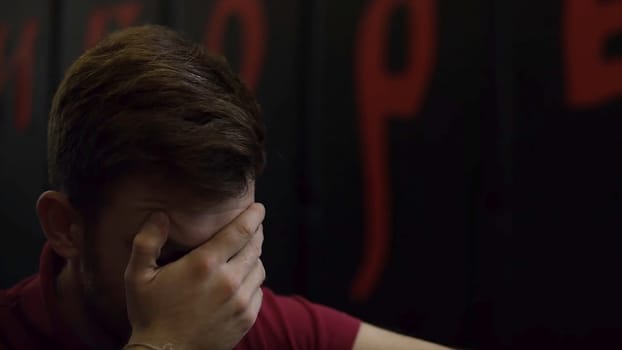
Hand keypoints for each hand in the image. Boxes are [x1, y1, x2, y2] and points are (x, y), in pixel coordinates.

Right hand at [124, 203, 265, 349]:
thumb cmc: (150, 314)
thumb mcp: (137, 276)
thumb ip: (147, 242)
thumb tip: (160, 215)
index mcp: (204, 265)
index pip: (240, 231)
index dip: (253, 216)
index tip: (258, 208)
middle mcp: (228, 281)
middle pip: (255, 247)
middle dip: (256, 232)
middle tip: (252, 226)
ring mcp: (240, 301)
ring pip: (259, 268)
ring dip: (254, 257)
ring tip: (245, 253)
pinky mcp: (246, 318)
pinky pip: (259, 291)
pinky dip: (253, 281)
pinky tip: (241, 280)